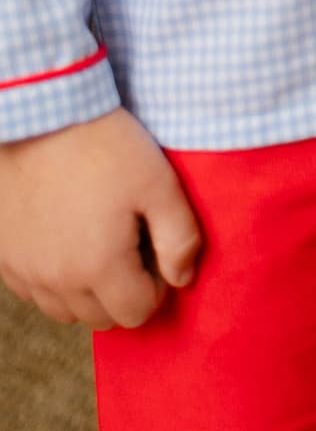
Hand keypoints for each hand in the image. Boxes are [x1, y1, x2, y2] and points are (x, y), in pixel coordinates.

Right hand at [0, 108, 201, 328]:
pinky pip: (34, 290)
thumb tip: (182, 278)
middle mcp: (57, 280)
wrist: (42, 113)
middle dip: (124, 291)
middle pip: (100, 317)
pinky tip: (67, 241)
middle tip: (130, 245)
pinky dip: (54, 278)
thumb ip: (179, 238)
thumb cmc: (103, 144)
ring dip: (87, 291)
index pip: (137, 313)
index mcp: (99, 267)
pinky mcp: (5, 255)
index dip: (156, 286)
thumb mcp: (159, 183)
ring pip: (64, 310)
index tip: (155, 250)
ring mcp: (25, 270)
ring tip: (99, 243)